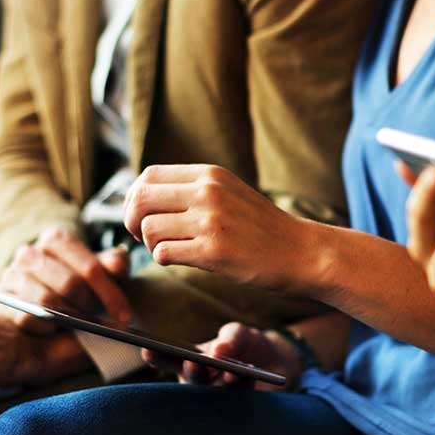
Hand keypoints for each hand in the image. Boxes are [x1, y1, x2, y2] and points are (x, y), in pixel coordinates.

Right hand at [0, 228, 131, 333]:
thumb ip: (112, 264)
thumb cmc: (75, 279)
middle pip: (69, 285)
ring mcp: (12, 275)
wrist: (38, 290)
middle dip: (90, 306)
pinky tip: (57, 329)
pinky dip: (47, 328)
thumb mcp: (97, 269)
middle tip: (103, 322)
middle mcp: (29, 253)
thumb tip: (119, 265)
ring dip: (70, 318)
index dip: (110, 293)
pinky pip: (28, 319)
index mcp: (56, 239)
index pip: (90, 267)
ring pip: (47, 303)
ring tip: (81, 324)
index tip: (124, 315)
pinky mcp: (2, 300)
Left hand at [123, 164, 306, 290]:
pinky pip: (164, 253)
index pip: (149, 176)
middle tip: (142, 236)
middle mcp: (208, 192)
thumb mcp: (230, 192)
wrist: (302, 252)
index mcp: (210, 174)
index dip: (134, 197)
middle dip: (131, 221)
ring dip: (150, 244)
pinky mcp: (214, 251)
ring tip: (170, 250)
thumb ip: (194, 189)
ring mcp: (211, 220)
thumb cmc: (263, 228)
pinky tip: (182, 260)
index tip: (141, 215)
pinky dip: (164, 259)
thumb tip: (144, 196)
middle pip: (141, 199)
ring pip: (148, 229)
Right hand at [142, 322, 302, 391]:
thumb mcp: (238, 332)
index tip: (147, 349)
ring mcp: (219, 396)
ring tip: (229, 371)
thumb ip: (229, 338)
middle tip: (193, 363)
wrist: (277, 361)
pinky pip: (239, 397)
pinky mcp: (240, 406)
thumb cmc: (246, 344)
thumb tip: (218, 351)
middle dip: (192, 371)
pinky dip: (242, 384)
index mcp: (189, 361)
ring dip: (221, 381)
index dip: (157, 356)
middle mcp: (199, 382)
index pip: (169, 359)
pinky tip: (245, 374)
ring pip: (214, 392)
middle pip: (190, 378)